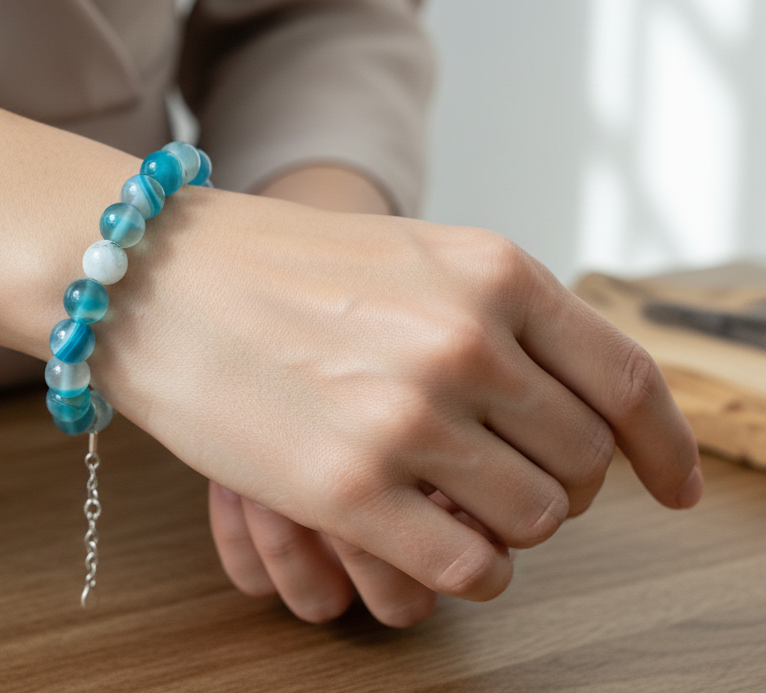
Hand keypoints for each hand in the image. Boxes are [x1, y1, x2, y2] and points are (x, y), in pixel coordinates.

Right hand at [89, 188, 701, 621]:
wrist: (151, 273)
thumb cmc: (270, 263)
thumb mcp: (409, 252)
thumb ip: (497, 310)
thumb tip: (569, 397)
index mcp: (492, 273)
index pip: (624, 379)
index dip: (663, 446)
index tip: (671, 487)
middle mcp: (465, 341)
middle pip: (582, 460)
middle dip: (559, 486)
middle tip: (507, 486)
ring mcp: (407, 415)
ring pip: (534, 519)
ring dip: (510, 528)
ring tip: (456, 509)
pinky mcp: (347, 487)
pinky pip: (468, 565)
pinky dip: (470, 572)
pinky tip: (436, 550)